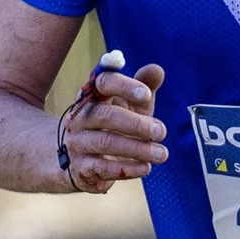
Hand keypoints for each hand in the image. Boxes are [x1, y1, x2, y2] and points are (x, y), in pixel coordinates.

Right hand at [60, 62, 167, 191]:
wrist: (79, 161)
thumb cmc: (112, 126)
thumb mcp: (129, 105)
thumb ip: (144, 87)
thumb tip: (157, 70)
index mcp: (93, 95)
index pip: (103, 83)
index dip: (125, 86)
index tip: (147, 95)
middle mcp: (80, 117)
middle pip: (106, 116)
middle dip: (136, 124)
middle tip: (162, 131)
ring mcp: (77, 143)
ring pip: (105, 142)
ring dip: (137, 148)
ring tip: (162, 153)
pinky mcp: (81, 168)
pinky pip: (103, 167)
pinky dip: (127, 168)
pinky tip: (146, 167)